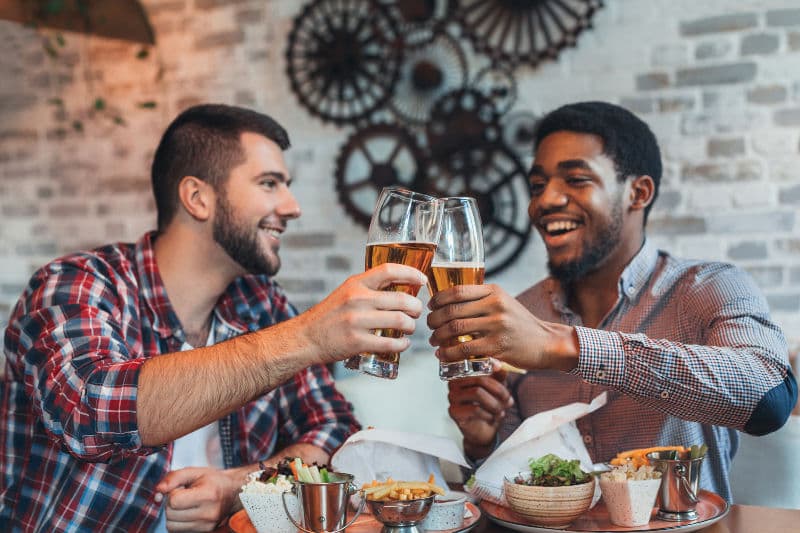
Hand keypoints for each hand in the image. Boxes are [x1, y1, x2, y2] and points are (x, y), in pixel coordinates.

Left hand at [156, 466, 246, 531]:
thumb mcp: (195, 472)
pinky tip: (187, 513)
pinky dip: (178, 523)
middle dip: (171, 504)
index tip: (181, 488)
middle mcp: (208, 513)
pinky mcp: (205, 532)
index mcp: (207, 495)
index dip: (172, 493)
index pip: (174, 501)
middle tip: (183, 496)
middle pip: (170, 515)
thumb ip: (174, 477)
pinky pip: (177, 531)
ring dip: (173, 515)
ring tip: (185, 505)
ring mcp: (207, 526)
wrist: (233, 493)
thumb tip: (158, 490)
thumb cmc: (213, 481)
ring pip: (171, 526)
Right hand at [298, 263, 427, 362]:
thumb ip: (369, 288)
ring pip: (400, 321)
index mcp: (356, 283)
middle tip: (417, 312)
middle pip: (402, 300)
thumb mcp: (347, 292)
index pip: (389, 270)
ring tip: (410, 328)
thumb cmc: (330, 315)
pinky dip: (402, 344)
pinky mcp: (357, 342)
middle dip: (416, 308)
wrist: (306, 337)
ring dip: (412, 326)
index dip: (411, 273)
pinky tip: (403, 343)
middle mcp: (357, 299)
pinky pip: (390, 343)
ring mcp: (357, 321)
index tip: (422, 280)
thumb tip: (401, 287)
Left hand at [427, 284, 578, 370]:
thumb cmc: (521, 324)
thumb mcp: (504, 303)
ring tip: (434, 341)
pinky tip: (442, 355)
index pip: (457, 291)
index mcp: (494, 291)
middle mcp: (495, 305)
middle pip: (452, 309)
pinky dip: (449, 353)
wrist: (547, 342)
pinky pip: (465, 349)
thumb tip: (451, 303)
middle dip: (434, 319)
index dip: (438, 299)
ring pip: (455, 328)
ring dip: (438, 336)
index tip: (430, 306)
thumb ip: (482, 300)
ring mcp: (497, 325)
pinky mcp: (498, 345)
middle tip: (429, 326)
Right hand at [448, 369, 512, 459]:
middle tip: (508, 401)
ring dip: (494, 404)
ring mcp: (452, 397)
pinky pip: (474, 409)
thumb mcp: (498, 388)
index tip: (505, 382)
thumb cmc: (489, 407)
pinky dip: (488, 414)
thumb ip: (498, 376)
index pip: (479, 368)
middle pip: (479, 380)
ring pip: (477, 393)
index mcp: (464, 373)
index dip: (495, 375)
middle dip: (498, 391)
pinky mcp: (453, 412)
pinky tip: (491, 418)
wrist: (484, 430)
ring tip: (500, 411)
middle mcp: (454, 383)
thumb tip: (499, 365)